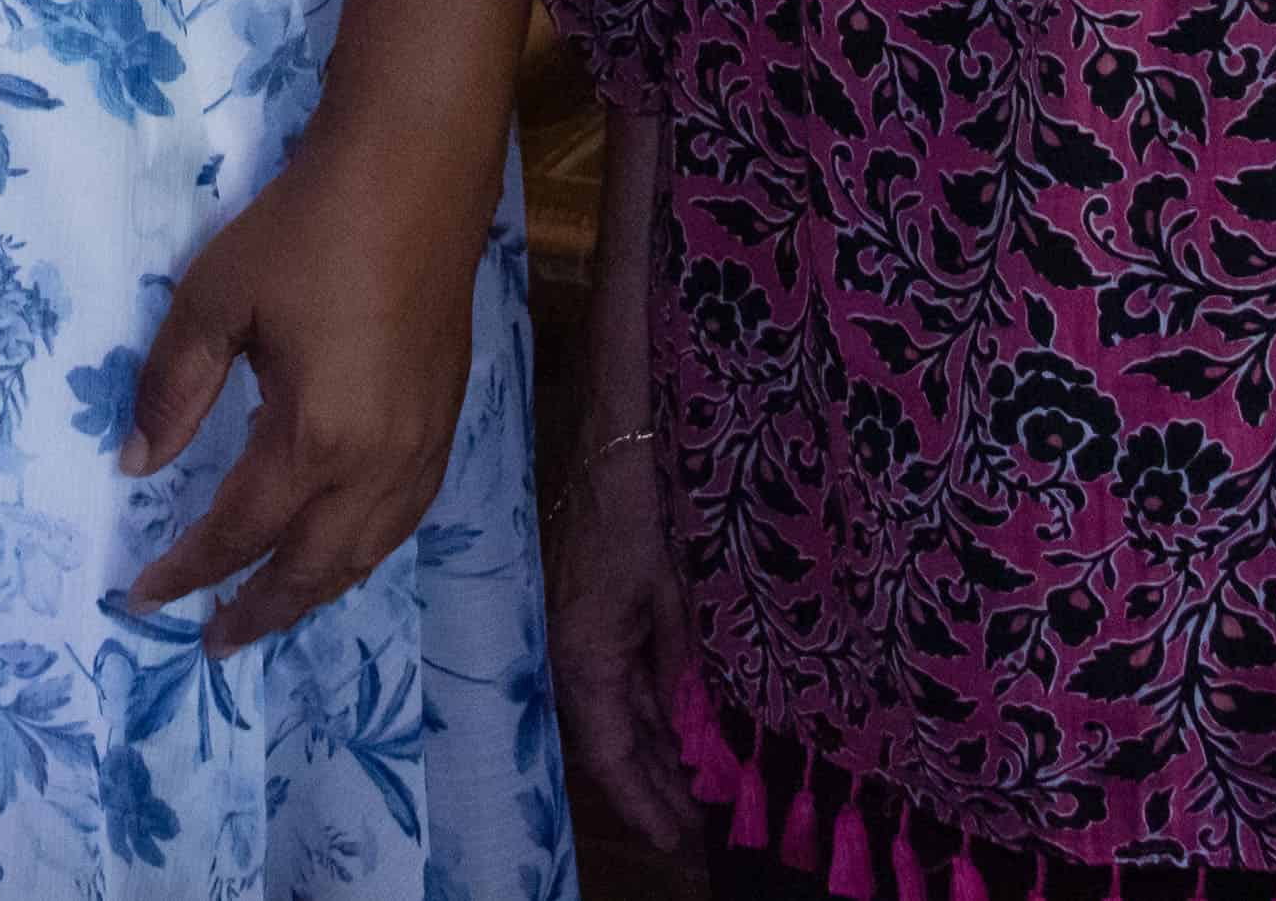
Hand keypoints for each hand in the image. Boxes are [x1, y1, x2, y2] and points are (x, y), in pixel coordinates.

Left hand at [114, 122, 486, 654]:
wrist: (415, 170)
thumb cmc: (307, 227)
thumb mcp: (217, 297)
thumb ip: (172, 387)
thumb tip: (136, 463)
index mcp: (317, 436)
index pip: (240, 532)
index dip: (188, 571)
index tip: (141, 598)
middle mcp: (380, 462)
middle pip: (313, 568)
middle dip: (258, 611)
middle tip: (210, 644)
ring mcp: (423, 447)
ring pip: (366, 552)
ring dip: (314, 592)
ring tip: (268, 611)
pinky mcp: (446, 421)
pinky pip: (401, 519)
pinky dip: (361, 552)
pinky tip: (338, 548)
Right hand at [549, 430, 698, 851]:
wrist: (617, 434)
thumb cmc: (644, 506)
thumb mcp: (675, 593)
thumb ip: (684, 664)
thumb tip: (701, 727)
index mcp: (586, 652)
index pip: (611, 751)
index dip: (644, 801)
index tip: (677, 841)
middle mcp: (574, 650)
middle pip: (614, 739)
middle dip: (654, 787)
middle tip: (696, 831)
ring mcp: (581, 629)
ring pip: (619, 710)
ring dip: (655, 751)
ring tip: (696, 793)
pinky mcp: (595, 609)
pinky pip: (622, 676)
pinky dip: (652, 708)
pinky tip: (682, 729)